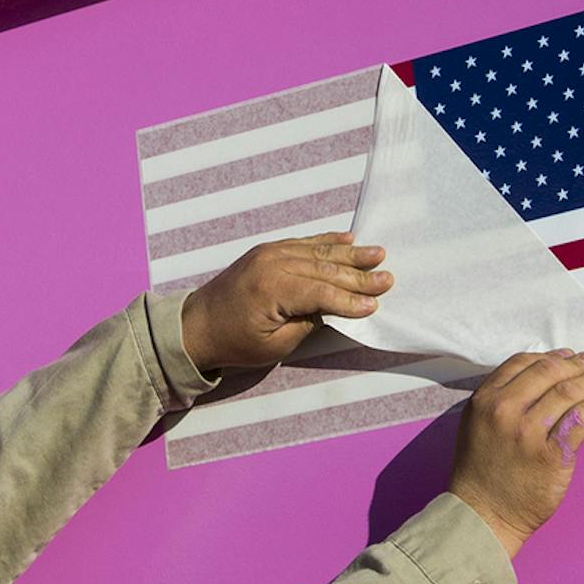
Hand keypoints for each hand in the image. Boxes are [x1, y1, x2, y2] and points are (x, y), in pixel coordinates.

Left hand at [179, 236, 391, 374]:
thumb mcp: (275, 344)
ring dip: (349, 254)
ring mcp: (269, 252)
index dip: (350, 300)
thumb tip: (336, 308)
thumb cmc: (235, 342)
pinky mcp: (267, 250)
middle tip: (387, 277)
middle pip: (324, 268)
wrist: (197, 325)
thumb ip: (308, 322)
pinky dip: (326, 241)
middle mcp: (272, 263)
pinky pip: (303, 243)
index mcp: (272, 288)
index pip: (321, 293)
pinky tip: (348, 239)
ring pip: (317, 251)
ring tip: (377, 254)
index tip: (376, 304)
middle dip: (358, 275)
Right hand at [446, 351, 583, 562]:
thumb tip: (544, 378)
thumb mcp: (477, 424)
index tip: (567, 355)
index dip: (550, 356)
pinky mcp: (552, 456)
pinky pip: (581, 420)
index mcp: (485, 400)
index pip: (523, 363)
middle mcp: (505, 411)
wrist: (483, 515)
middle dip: (576, 364)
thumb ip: (502, 399)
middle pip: (550, 373)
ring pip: (569, 393)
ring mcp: (529, 433)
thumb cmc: (481, 471)